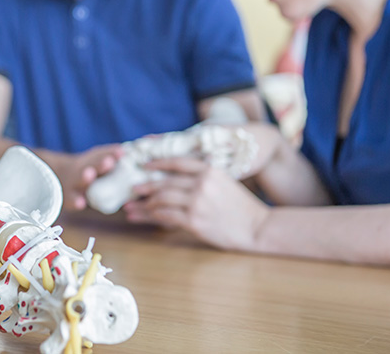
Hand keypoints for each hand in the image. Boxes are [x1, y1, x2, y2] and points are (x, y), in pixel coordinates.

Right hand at [56, 145, 123, 210]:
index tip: (121, 152)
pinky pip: (71, 198)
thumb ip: (111, 160)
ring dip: (85, 177)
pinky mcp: (68, 196)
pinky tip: (81, 203)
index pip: (103, 155)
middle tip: (109, 162)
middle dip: (100, 163)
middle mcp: (84, 169)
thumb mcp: (96, 162)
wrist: (60, 177)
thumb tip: (132, 156)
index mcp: (94, 161)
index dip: (111, 153)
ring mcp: (75, 182)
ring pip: (80, 179)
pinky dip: (76, 201)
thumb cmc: (88, 171)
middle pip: (92, 164)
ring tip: (89, 174)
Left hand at [124, 157, 269, 250]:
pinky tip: (146, 217)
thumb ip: (203, 176)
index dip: (158, 163)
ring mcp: (197, 202)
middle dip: (145, 186)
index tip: (144, 165)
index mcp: (209, 170)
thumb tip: (177, 176)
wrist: (257, 228)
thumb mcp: (224, 181)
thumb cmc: (240, 206)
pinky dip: (153, 216)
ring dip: (145, 203)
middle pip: (165, 182)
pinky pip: (166, 216)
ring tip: (134, 206)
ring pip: (161, 199)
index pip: (177, 162)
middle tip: (133, 188)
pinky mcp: (194, 221)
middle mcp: (201, 183)